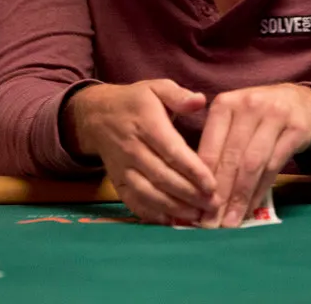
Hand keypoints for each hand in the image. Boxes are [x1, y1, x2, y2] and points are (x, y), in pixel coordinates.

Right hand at [63, 80, 217, 224]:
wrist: (97, 115)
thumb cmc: (136, 102)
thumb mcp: (156, 88)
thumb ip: (179, 95)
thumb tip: (200, 101)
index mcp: (147, 123)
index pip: (171, 151)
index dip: (192, 170)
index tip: (212, 185)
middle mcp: (132, 148)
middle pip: (162, 176)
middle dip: (189, 194)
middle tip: (213, 206)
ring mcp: (123, 167)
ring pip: (148, 193)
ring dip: (173, 208)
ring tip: (197, 216)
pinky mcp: (117, 181)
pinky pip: (133, 202)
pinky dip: (151, 215)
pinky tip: (171, 222)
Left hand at [197, 84, 310, 228]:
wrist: (299, 102)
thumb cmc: (256, 117)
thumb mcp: (232, 121)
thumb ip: (216, 147)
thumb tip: (195, 190)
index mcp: (225, 104)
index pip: (211, 146)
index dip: (202, 180)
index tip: (195, 207)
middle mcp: (248, 105)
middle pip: (231, 157)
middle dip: (220, 194)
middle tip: (210, 223)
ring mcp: (275, 115)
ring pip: (253, 164)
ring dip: (240, 197)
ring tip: (230, 222)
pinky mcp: (296, 129)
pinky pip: (274, 166)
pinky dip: (260, 190)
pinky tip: (251, 208)